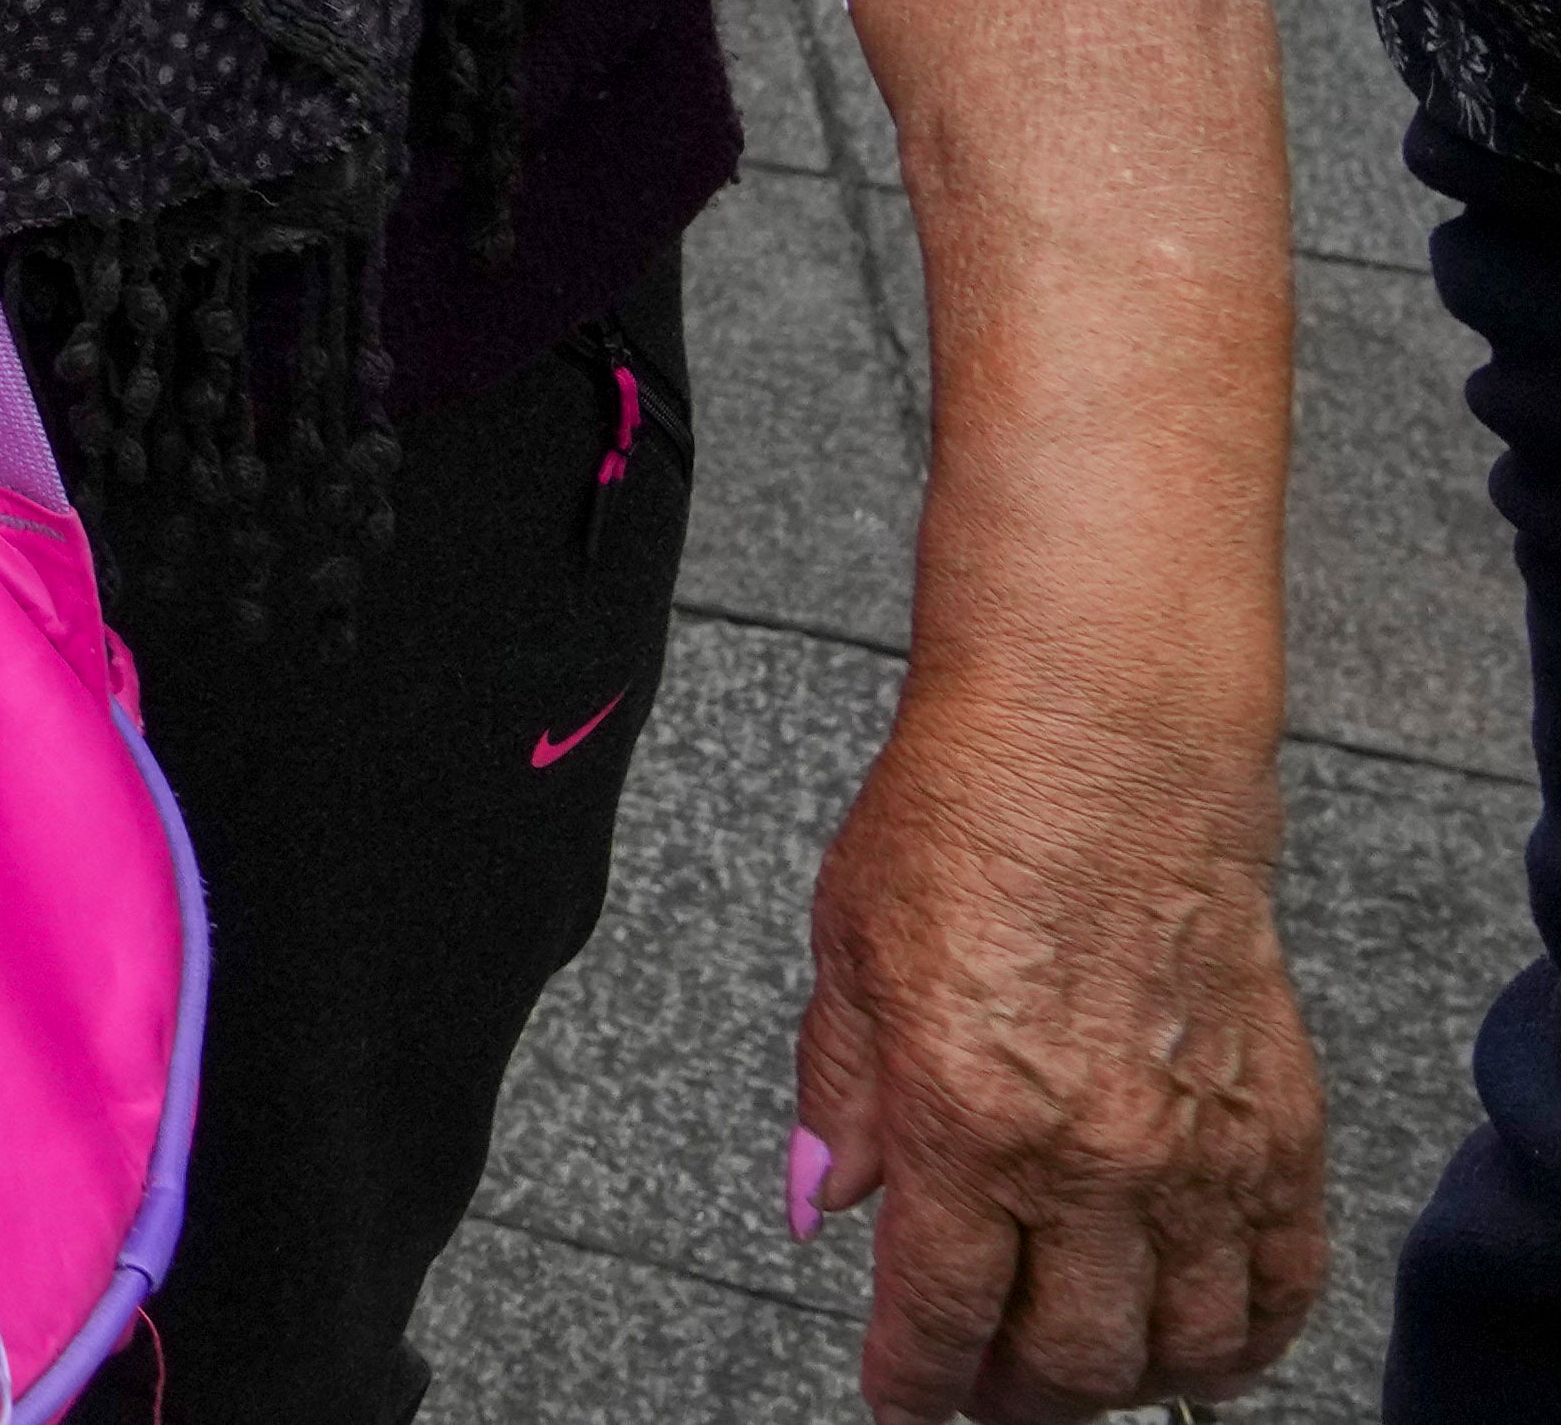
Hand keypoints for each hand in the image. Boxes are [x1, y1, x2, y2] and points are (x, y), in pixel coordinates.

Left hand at [799, 667, 1323, 1418]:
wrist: (1104, 746)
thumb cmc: (968, 820)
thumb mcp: (847, 957)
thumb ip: (840, 1099)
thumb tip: (823, 1204)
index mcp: (964, 1119)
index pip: (938, 1315)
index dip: (912, 1382)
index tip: (900, 1398)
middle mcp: (1092, 1157)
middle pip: (1067, 1360)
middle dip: (1013, 1399)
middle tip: (982, 1388)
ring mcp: (1198, 1152)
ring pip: (1181, 1346)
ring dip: (1125, 1380)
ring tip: (1078, 1366)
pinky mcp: (1279, 1128)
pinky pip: (1284, 1281)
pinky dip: (1245, 1336)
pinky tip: (1199, 1336)